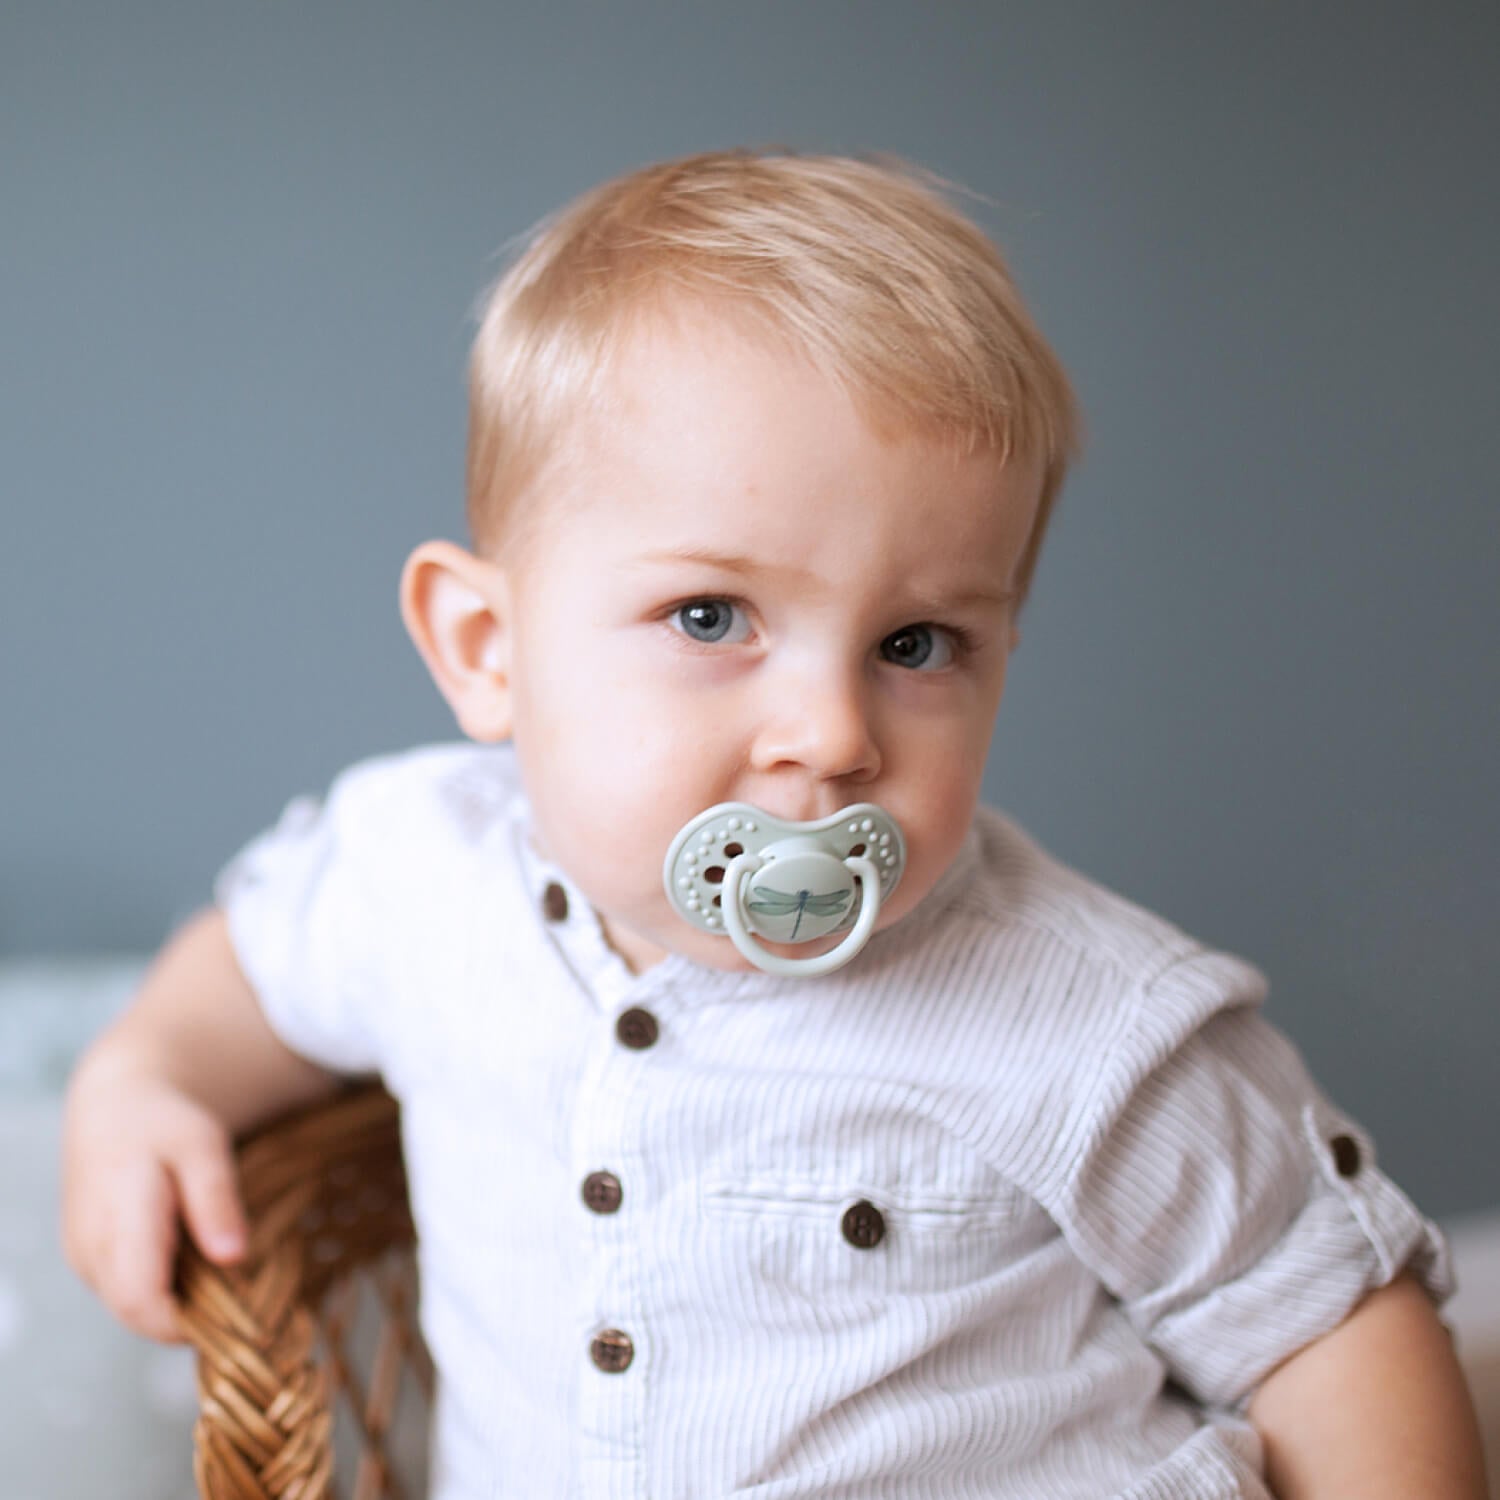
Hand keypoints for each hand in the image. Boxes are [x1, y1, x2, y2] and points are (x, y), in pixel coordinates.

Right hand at [61, 1057, 247, 1342]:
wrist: (114, 1107)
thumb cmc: (167, 1123)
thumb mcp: (204, 1146)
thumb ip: (215, 1199)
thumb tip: (233, 1258)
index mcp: (119, 1217)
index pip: (140, 1301)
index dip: (183, 1322)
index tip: (234, 1314)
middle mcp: (90, 1246)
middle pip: (136, 1312)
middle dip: (186, 1316)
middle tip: (238, 1292)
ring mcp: (81, 1256)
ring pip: (129, 1308)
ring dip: (173, 1302)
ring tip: (215, 1264)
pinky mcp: (84, 1259)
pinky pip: (122, 1292)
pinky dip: (158, 1287)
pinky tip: (189, 1256)